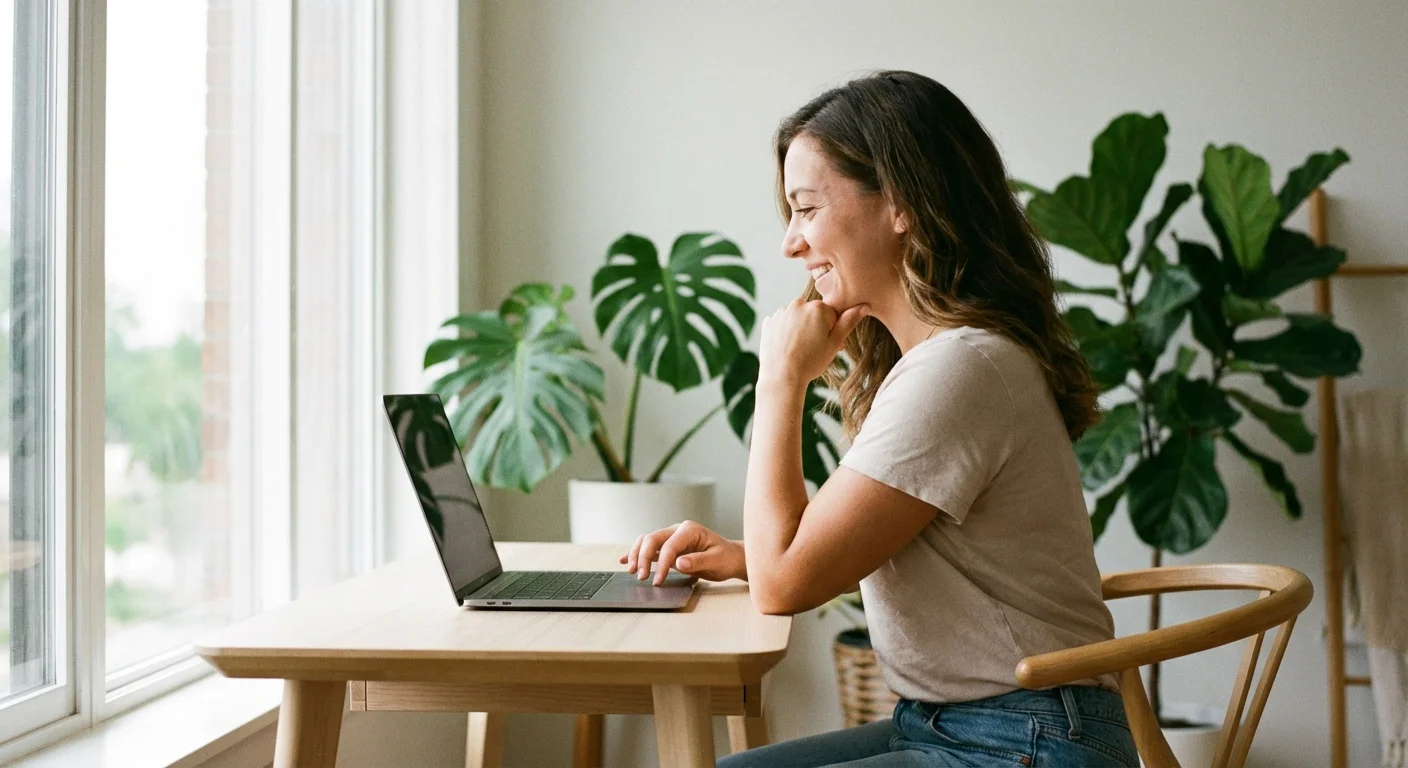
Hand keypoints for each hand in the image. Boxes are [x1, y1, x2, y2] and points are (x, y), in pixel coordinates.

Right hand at [619, 520, 745, 584]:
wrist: (730, 558)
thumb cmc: (725, 558)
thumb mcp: (716, 560)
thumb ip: (698, 561)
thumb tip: (678, 562)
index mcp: (689, 530)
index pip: (669, 545)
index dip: (661, 563)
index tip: (658, 580)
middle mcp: (677, 530)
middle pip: (652, 539)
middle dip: (643, 557)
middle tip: (641, 577)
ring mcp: (671, 538)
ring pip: (646, 541)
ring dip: (637, 555)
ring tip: (633, 571)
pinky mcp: (668, 548)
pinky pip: (648, 548)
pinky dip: (636, 553)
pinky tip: (624, 560)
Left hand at [758, 299, 866, 386]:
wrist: (782, 377)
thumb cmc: (811, 361)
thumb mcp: (835, 343)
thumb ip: (849, 322)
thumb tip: (864, 306)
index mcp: (817, 307)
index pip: (831, 315)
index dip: (830, 331)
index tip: (825, 344)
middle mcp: (798, 304)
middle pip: (813, 314)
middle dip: (815, 327)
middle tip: (813, 349)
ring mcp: (781, 312)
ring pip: (797, 318)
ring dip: (800, 328)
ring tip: (799, 349)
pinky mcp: (769, 322)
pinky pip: (782, 323)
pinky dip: (785, 332)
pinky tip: (787, 347)